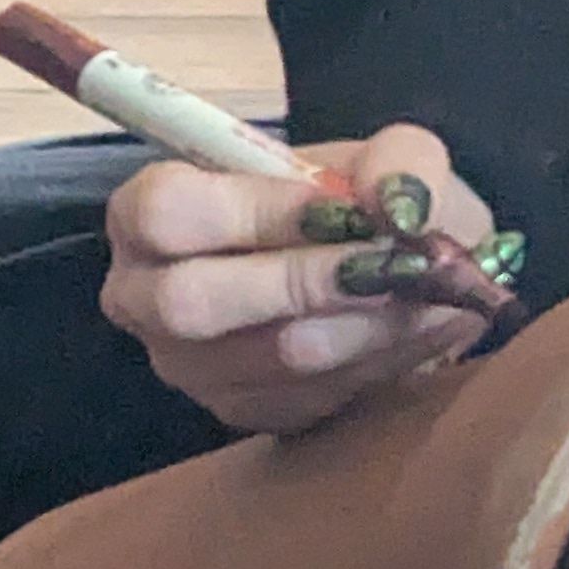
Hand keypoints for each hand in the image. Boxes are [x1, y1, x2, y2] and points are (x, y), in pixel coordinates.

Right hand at [99, 124, 503, 438]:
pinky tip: (413, 331)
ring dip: (362, 324)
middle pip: (189, 302)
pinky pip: (306, 398)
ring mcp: (185, 364)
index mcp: (152, 212)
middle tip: (389, 268)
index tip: (339, 211)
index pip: (165, 212)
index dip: (255, 212)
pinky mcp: (236, 411)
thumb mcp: (386, 157)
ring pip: (267, 355)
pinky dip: (376, 361)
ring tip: (423, 295)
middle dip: (303, 283)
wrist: (386, 274)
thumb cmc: (359, 206)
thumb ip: (396, 161)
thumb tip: (395, 205)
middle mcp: (144, 295)